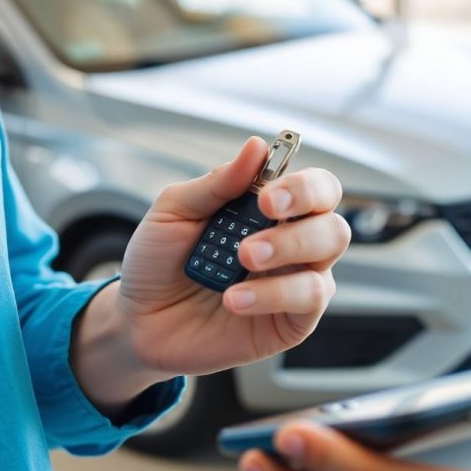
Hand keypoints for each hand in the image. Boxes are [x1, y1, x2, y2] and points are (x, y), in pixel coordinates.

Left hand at [119, 136, 349, 375]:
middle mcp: (291, 244)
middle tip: (263, 214)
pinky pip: (308, 301)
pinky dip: (274, 294)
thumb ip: (217, 183)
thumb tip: (257, 147)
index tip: (268, 193)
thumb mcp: (174, 212)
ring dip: (289, 247)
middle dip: (304, 210)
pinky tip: (235, 298)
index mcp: (269, 212)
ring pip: (328, 255)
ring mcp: (293, 283)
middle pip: (334, 220)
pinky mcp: (290, 323)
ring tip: (242, 257)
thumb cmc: (158, 263)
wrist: (137, 318)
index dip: (303, 185)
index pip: (315, 188)